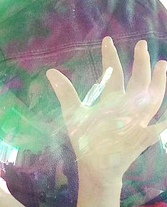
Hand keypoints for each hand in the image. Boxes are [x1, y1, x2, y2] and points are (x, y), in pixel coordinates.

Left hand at [46, 37, 166, 182]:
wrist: (93, 165)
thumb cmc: (85, 140)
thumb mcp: (73, 114)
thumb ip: (65, 93)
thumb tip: (50, 71)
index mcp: (111, 100)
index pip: (113, 73)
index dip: (110, 57)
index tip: (107, 40)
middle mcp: (126, 106)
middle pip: (137, 80)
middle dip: (140, 63)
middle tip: (140, 44)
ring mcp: (136, 120)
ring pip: (152, 97)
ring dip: (158, 82)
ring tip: (161, 64)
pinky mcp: (141, 137)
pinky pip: (157, 127)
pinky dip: (163, 122)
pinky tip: (166, 119)